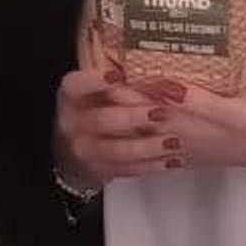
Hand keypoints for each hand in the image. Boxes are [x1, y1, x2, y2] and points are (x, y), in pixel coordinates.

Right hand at [54, 66, 180, 189]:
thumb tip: (168, 84)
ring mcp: (84, 149)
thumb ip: (125, 85)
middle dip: (133, 117)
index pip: (77, 85)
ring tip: (174, 142)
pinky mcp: (98, 170)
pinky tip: (171, 160)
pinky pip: (126, 169)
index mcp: (71, 95)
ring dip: (148, 146)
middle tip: (161, 113)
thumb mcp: (100, 91)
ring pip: (117, 150)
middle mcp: (72, 123)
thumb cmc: (96, 109)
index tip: (117, 76)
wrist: (76, 147)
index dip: (96, 81)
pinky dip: (150, 165)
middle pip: (102, 119)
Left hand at [54, 67, 245, 185]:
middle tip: (91, 78)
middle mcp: (178, 133)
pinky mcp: (186, 154)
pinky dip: (132, 143)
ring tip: (96, 102)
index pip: (147, 97)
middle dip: (114, 97)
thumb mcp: (236, 109)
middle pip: (138, 113)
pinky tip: (116, 137)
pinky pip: (151, 150)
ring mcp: (181, 145)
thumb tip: (165, 85)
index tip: (102, 67)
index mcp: (189, 117)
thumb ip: (199, 101)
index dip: (123, 82)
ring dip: (119, 118)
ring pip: (141, 131)